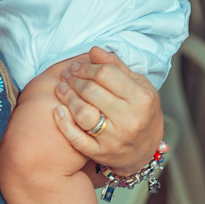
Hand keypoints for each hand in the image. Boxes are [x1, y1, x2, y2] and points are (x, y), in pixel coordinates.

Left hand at [52, 47, 162, 174]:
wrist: (147, 150)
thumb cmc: (142, 112)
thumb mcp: (138, 85)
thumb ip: (116, 66)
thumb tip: (94, 50)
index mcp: (141, 98)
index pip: (107, 74)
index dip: (88, 66)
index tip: (78, 65)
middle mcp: (129, 119)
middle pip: (92, 91)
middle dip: (75, 79)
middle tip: (67, 74)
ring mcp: (114, 138)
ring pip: (83, 114)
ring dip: (67, 97)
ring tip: (61, 88)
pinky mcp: (101, 153)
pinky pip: (77, 139)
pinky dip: (64, 124)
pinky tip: (58, 111)